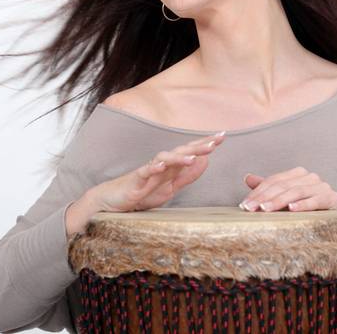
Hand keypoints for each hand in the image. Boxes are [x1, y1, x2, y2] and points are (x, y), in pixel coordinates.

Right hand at [89, 131, 225, 212]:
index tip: (223, 136)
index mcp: (171, 167)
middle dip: (198, 145)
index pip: (190, 152)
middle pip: (181, 151)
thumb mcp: (170, 187)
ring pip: (164, 159)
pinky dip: (153, 168)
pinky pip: (145, 172)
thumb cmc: (142, 192)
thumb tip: (205, 161)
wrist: (113, 201)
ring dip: (179, 157)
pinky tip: (161, 165)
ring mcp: (148, 171)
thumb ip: (187, 175)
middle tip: (216, 141)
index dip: (205, 144)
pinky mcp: (136, 181)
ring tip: (193, 156)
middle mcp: (161, 165)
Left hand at [239, 166, 336, 211]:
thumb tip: (247, 177)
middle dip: (264, 197)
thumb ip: (269, 188)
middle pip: (283, 185)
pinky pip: (315, 200)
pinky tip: (292, 209)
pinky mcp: (333, 198)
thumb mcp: (286, 200)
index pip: (274, 181)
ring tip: (265, 209)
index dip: (258, 192)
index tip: (244, 205)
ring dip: (279, 201)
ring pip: (296, 191)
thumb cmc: (308, 211)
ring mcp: (322, 186)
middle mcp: (311, 177)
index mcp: (298, 174)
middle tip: (250, 209)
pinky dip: (303, 204)